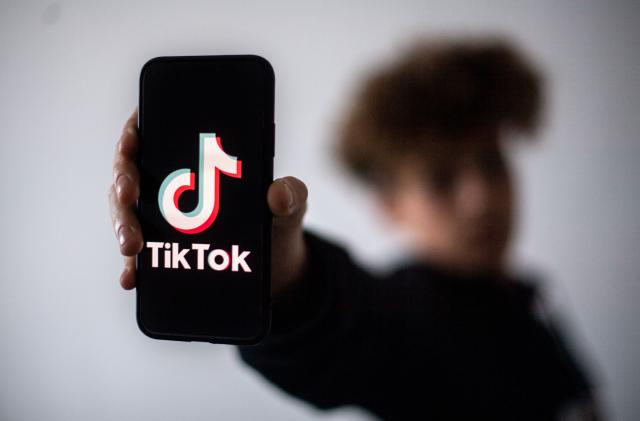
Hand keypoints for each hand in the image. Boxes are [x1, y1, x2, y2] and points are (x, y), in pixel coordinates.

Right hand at [108, 109, 308, 295]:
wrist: (277, 264)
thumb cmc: (279, 219)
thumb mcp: (292, 203)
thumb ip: (292, 192)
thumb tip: (277, 194)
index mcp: (200, 153)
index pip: (156, 127)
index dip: (135, 128)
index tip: (131, 139)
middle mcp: (173, 179)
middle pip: (132, 169)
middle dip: (123, 181)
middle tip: (129, 195)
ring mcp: (163, 213)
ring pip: (127, 210)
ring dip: (122, 224)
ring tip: (132, 246)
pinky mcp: (163, 247)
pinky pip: (138, 254)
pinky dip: (132, 266)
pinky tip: (132, 277)